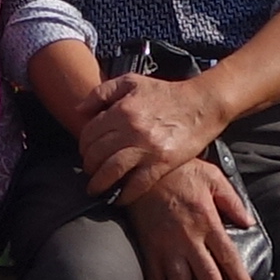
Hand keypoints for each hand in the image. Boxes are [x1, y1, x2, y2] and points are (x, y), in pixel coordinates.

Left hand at [71, 68, 219, 201]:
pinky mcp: (163, 163)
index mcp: (122, 109)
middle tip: (89, 171)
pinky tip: (118, 198)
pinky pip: (138, 184)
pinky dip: (125, 195)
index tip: (85, 152)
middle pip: (97, 154)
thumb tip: (78, 110)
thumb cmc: (165, 92)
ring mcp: (147, 148)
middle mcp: (131, 129)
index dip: (83, 146)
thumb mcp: (131, 81)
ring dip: (99, 183)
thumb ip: (101, 92)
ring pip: (112, 171)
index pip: (89, 133)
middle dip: (88, 166)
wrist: (201, 103)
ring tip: (96, 188)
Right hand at [128, 163, 258, 279]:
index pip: (227, 256)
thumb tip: (248, 223)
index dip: (239, 278)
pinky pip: (152, 276)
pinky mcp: (148, 246)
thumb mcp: (213, 177)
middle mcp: (188, 238)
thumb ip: (232, 201)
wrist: (141, 167)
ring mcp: (166, 245)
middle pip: (206, 276)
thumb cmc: (179, 170)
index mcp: (207, 221)